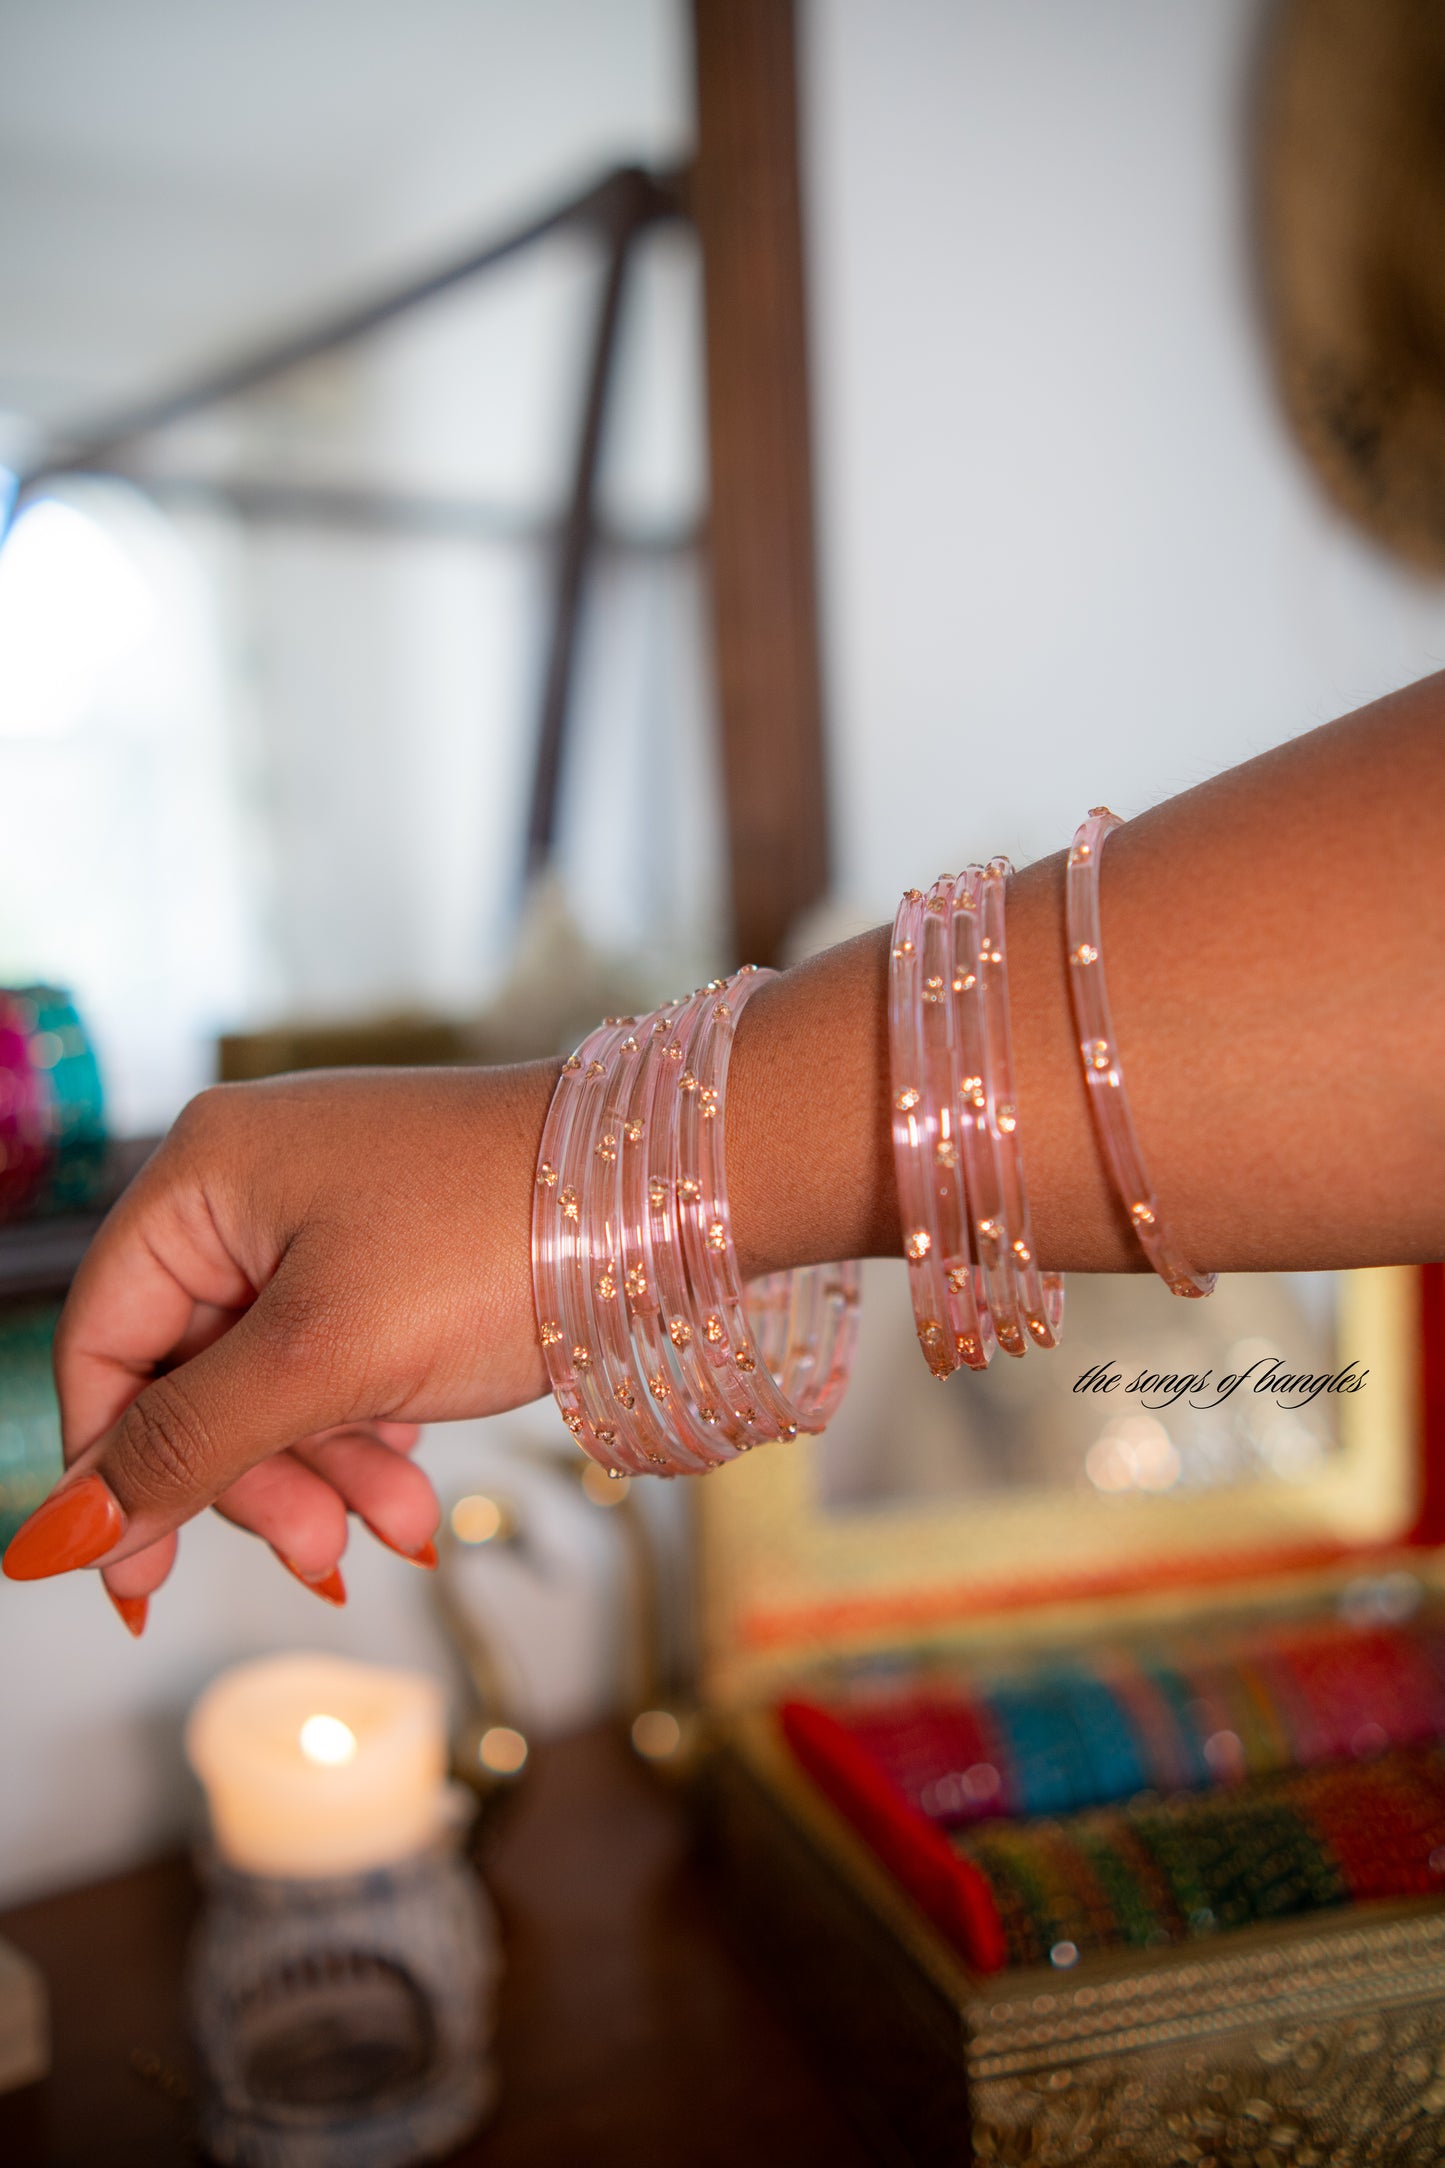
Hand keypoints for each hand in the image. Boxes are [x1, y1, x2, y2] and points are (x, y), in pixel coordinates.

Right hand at [1, 1063, 556, 1618]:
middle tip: (319, 1554)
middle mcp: (252, 1184)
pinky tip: (415, 1476)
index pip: (104, 1342)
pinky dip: (369, 1429)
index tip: (134, 1585)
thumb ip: (188, 1446)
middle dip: (255, 1475)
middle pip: (191, 1373)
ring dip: (326, 1470)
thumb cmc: (493, 1241)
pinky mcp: (393, 1249)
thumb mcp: (324, 1360)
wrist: (666, 1191)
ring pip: (273, 1380)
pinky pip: (339, 1359)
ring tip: (399, 1527)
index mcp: (204, 1175)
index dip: (112, 1468)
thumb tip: (59, 1535)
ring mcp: (328, 1214)